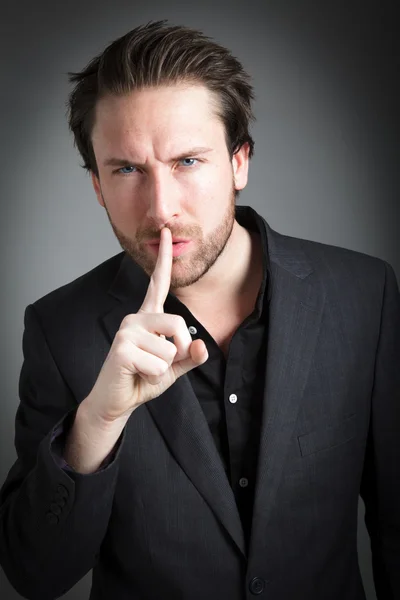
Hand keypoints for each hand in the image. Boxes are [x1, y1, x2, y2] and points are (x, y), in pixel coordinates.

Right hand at [85, 227, 208, 423]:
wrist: (116, 402)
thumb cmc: (143, 379)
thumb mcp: (173, 368)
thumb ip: (190, 357)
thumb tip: (203, 346)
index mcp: (148, 317)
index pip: (158, 283)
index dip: (164, 259)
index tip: (166, 233)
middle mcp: (136, 318)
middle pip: (178, 324)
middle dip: (180, 351)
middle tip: (162, 365)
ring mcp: (126, 330)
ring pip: (170, 350)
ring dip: (164, 369)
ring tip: (144, 370)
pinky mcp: (121, 347)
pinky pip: (158, 364)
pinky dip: (154, 377)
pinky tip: (137, 375)